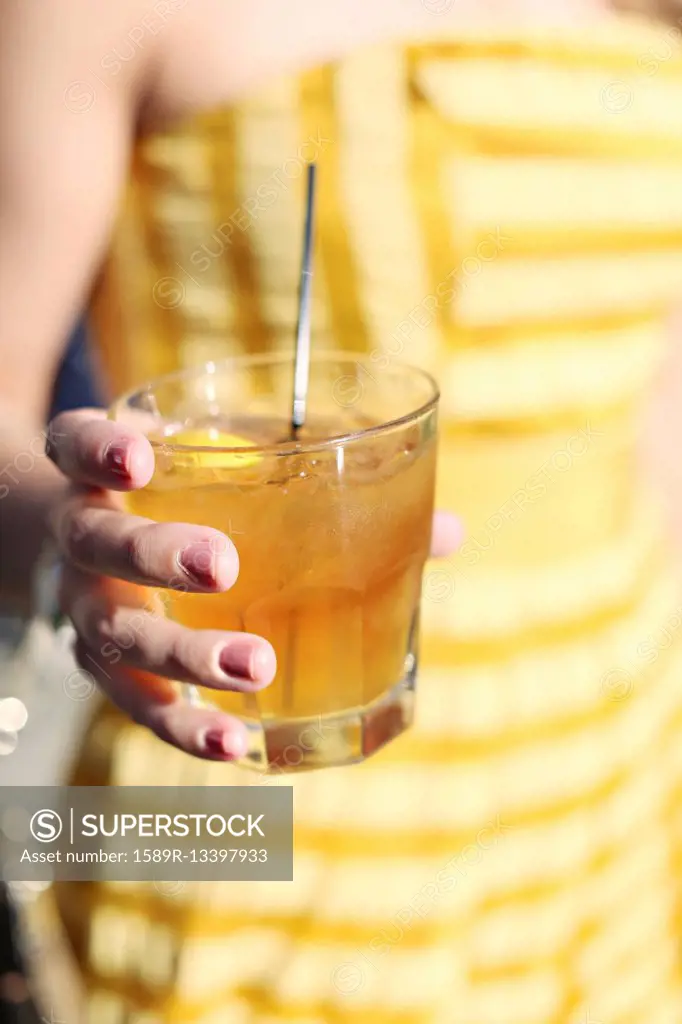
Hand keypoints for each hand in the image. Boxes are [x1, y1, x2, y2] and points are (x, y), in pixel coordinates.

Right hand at [47, 409, 460, 760]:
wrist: (93, 547)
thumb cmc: (184, 500)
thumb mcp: (232, 470)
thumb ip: (319, 487)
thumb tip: (445, 531)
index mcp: (105, 472)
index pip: (74, 443)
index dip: (100, 447)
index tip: (143, 454)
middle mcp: (85, 538)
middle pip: (98, 544)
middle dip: (156, 555)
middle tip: (220, 566)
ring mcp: (87, 610)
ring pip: (116, 638)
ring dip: (186, 655)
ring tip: (255, 667)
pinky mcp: (109, 673)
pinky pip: (139, 705)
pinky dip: (184, 726)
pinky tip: (235, 743)